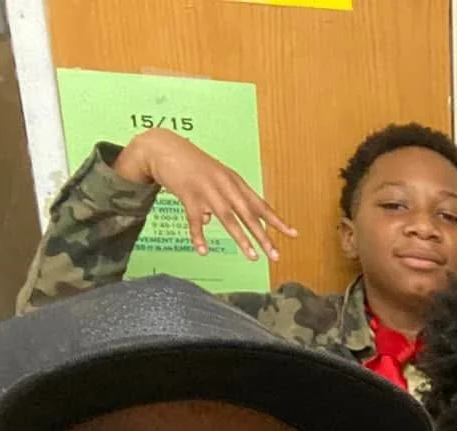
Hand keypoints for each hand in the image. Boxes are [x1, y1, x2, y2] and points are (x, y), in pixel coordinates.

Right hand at [113, 129, 295, 259]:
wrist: (162, 147)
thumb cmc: (190, 164)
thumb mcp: (212, 179)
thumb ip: (217, 199)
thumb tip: (212, 221)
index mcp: (234, 181)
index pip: (259, 204)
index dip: (277, 220)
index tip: (294, 234)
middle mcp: (225, 185)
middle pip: (248, 214)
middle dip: (263, 236)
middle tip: (275, 256)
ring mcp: (207, 189)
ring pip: (228, 218)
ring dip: (241, 239)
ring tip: (252, 257)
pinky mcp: (188, 193)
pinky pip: (195, 219)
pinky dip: (199, 236)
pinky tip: (204, 251)